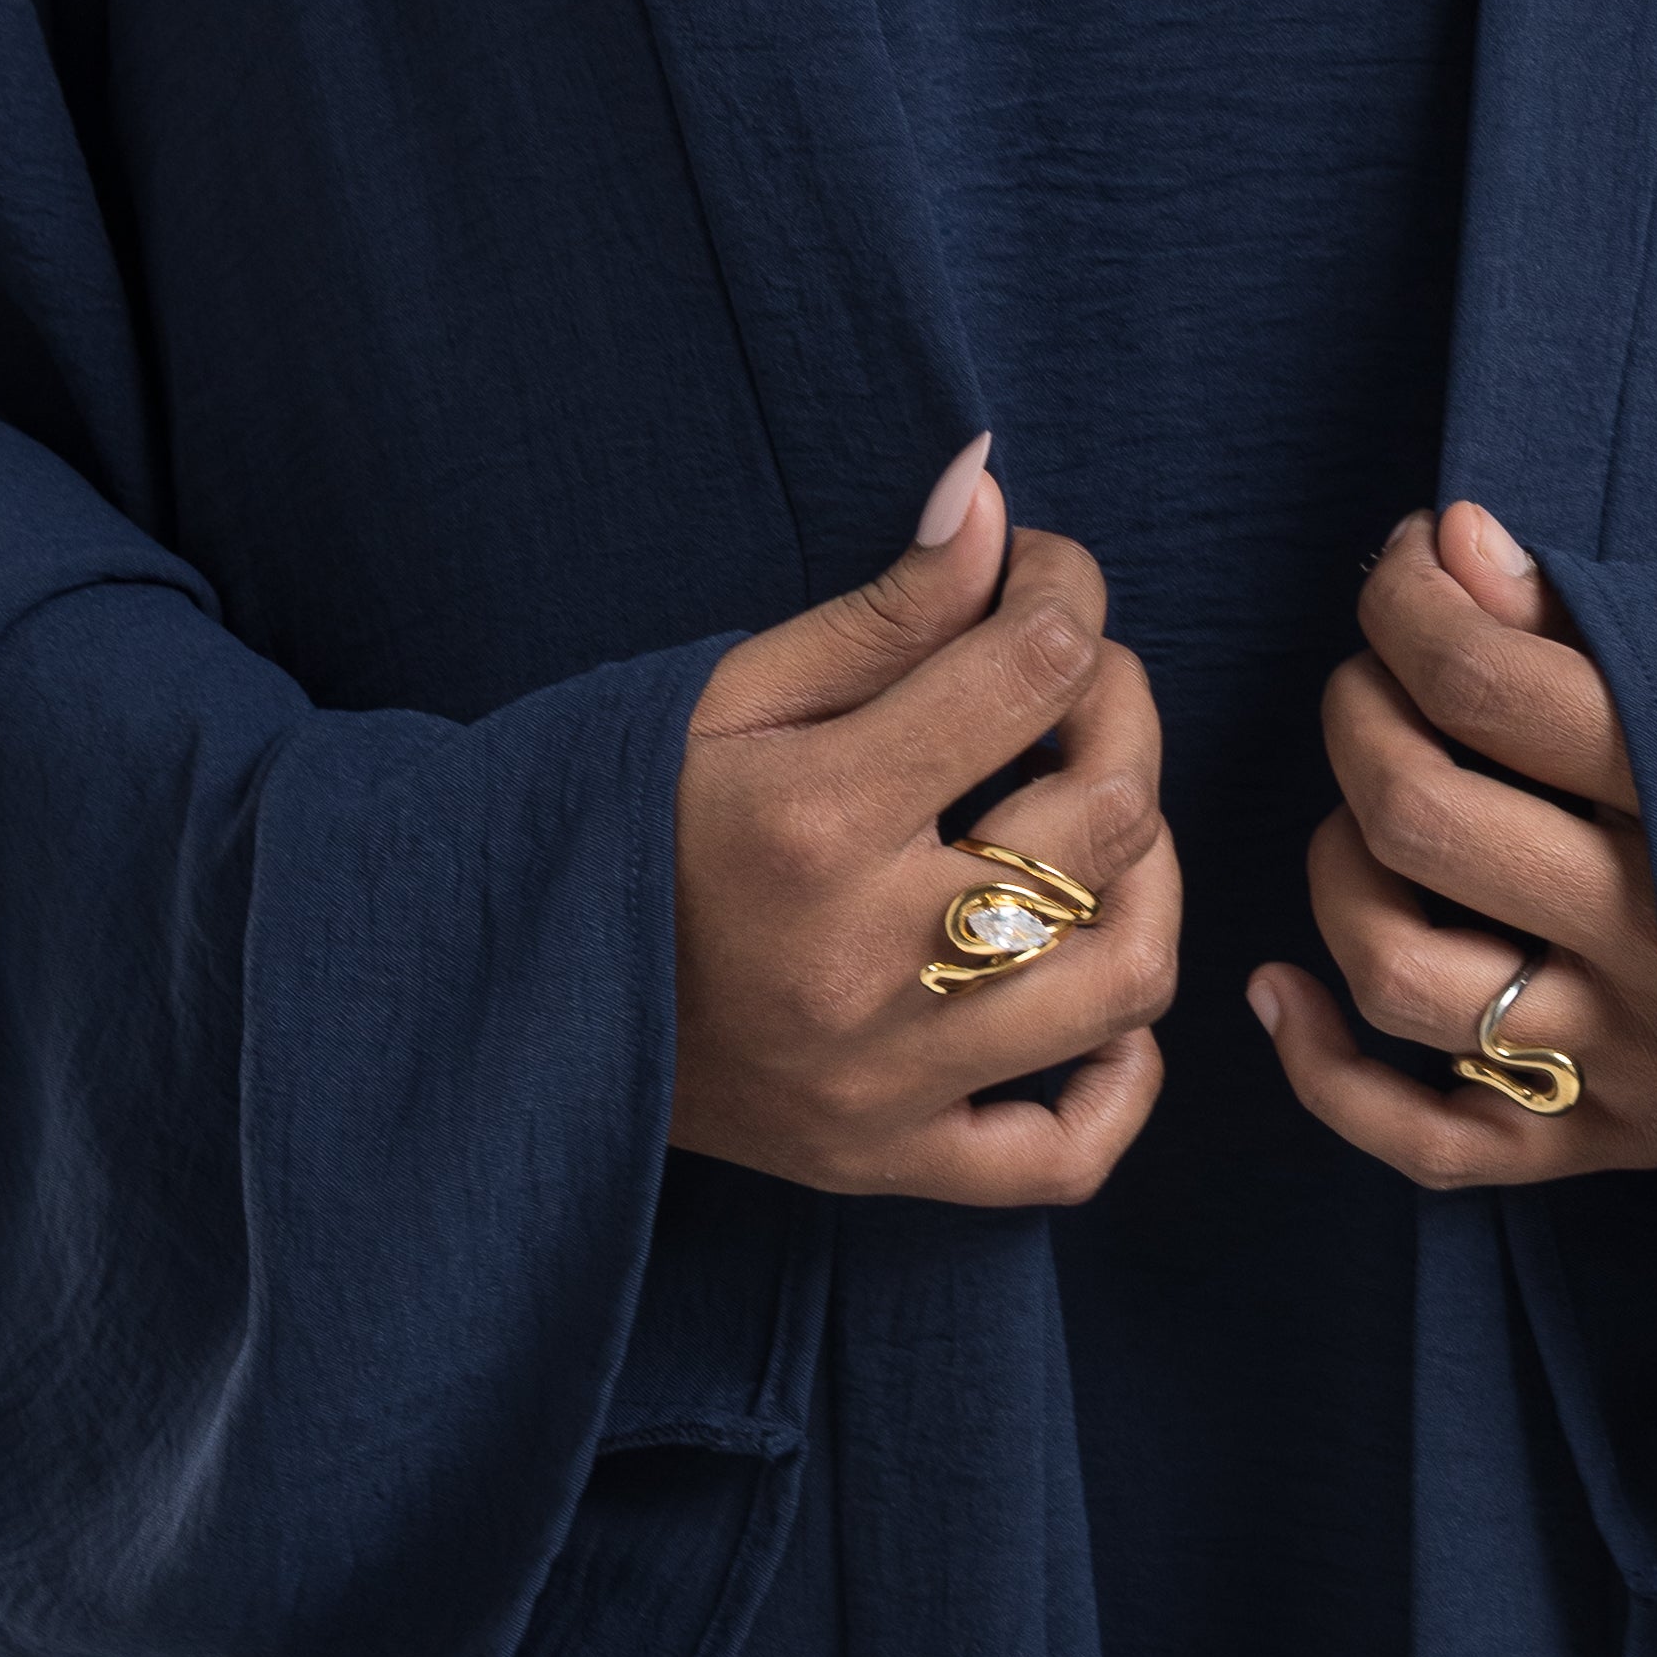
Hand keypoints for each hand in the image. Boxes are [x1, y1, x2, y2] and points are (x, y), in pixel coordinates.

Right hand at [671, 444, 1181, 1202]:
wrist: (506, 995)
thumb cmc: (623, 821)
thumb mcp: (729, 693)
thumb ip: (882, 607)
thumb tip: (991, 496)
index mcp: (814, 817)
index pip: (1033, 669)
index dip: (1067, 593)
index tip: (1041, 579)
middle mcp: (864, 957)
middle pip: (1106, 816)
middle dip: (1121, 710)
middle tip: (1074, 683)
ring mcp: (884, 1079)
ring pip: (1125, 978)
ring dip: (1151, 877)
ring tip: (1101, 824)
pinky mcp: (883, 1160)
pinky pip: (1066, 1153)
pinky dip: (1120, 1079)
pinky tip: (1098, 997)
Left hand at [1247, 502, 1656, 1187]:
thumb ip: (1596, 620)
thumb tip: (1449, 541)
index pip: (1488, 683)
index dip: (1407, 603)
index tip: (1404, 567)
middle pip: (1418, 817)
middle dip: (1356, 715)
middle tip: (1375, 683)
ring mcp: (1632, 1052)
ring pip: (1399, 974)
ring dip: (1337, 873)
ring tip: (1362, 822)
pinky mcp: (1611, 1140)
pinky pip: (1427, 1140)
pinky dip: (1325, 1072)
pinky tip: (1279, 988)